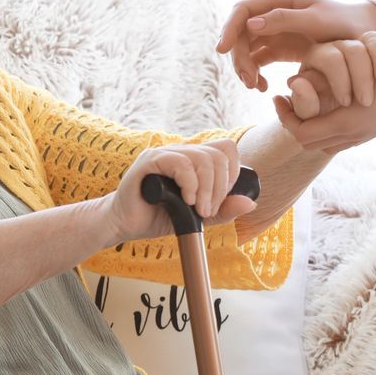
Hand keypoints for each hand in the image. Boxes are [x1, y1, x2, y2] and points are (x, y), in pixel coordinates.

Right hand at [101, 139, 257, 245]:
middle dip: (220, 187)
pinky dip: (189, 184)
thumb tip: (250, 203)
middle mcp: (181, 151)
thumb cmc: (158, 217)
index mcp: (193, 159)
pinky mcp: (150, 161)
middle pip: (218, 155)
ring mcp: (165, 153)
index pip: (225, 150)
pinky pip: (180, 163)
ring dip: (206, 189)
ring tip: (197, 209)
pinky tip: (185, 200)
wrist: (125, 225)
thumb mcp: (198, 217)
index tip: (220, 199)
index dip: (231, 173)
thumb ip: (223, 210)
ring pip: (202, 158)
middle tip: (208, 210)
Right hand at [215, 0, 375, 90]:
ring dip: (245, 68)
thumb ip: (286, 19)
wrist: (367, 36)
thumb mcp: (318, 21)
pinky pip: (259, 61)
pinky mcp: (282, 49)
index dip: (229, 28)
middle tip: (248, 80)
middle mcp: (275, 14)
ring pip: (247, 49)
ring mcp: (277, 32)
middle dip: (239, 56)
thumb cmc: (346, 24)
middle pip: (242, 33)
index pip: (243, 10)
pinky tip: (262, 87)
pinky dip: (256, 74)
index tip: (222, 50)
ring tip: (255, 86)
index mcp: (281, 0)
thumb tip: (251, 24)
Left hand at [273, 50, 375, 153]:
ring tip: (304, 106)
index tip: (278, 97)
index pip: (301, 134)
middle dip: (295, 124)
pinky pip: (342, 139)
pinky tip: (328, 107)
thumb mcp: (355, 71)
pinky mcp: (375, 131)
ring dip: (312, 128)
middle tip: (286, 102)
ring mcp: (366, 136)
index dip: (285, 117)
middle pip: (310, 143)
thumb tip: (294, 83)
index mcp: (346, 123)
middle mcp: (354, 135)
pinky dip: (329, 128)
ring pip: (326, 144)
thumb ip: (323, 83)